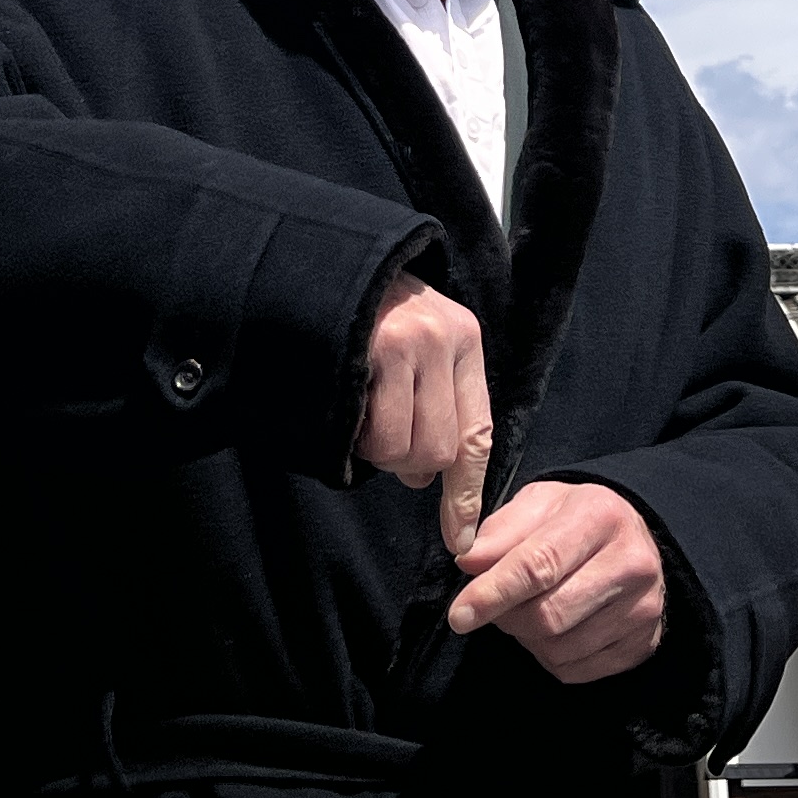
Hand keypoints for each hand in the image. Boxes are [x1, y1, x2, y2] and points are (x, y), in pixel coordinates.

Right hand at [358, 276, 492, 549]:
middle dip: (408, 462)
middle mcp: (444, 339)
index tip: (460, 536)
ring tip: (363, 410)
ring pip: (404, 449)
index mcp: (465, 340)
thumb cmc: (370, 314)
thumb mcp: (420, 345)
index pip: (477, 433)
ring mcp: (409, 343)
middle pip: (439, 451)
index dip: (465, 493)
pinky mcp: (373, 350)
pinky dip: (356, 435)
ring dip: (378, 449)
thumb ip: (437, 404)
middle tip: (384, 432)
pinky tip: (347, 401)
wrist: (320, 261)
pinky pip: (372, 433)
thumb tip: (430, 482)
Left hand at [448, 481, 666, 683]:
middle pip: (548, 616)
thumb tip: (468, 562)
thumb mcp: (538, 505)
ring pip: (559, 649)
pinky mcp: (642, 643)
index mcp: (600, 516)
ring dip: (527, 639)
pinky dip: (550, 657)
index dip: (492, 593)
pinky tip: (554, 630)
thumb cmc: (577, 520)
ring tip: (528, 611)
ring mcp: (642, 608)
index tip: (460, 614)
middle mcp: (631, 563)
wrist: (635, 539)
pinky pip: (576, 671)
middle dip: (507, 617)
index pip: (539, 565)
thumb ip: (500, 531)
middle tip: (496, 605)